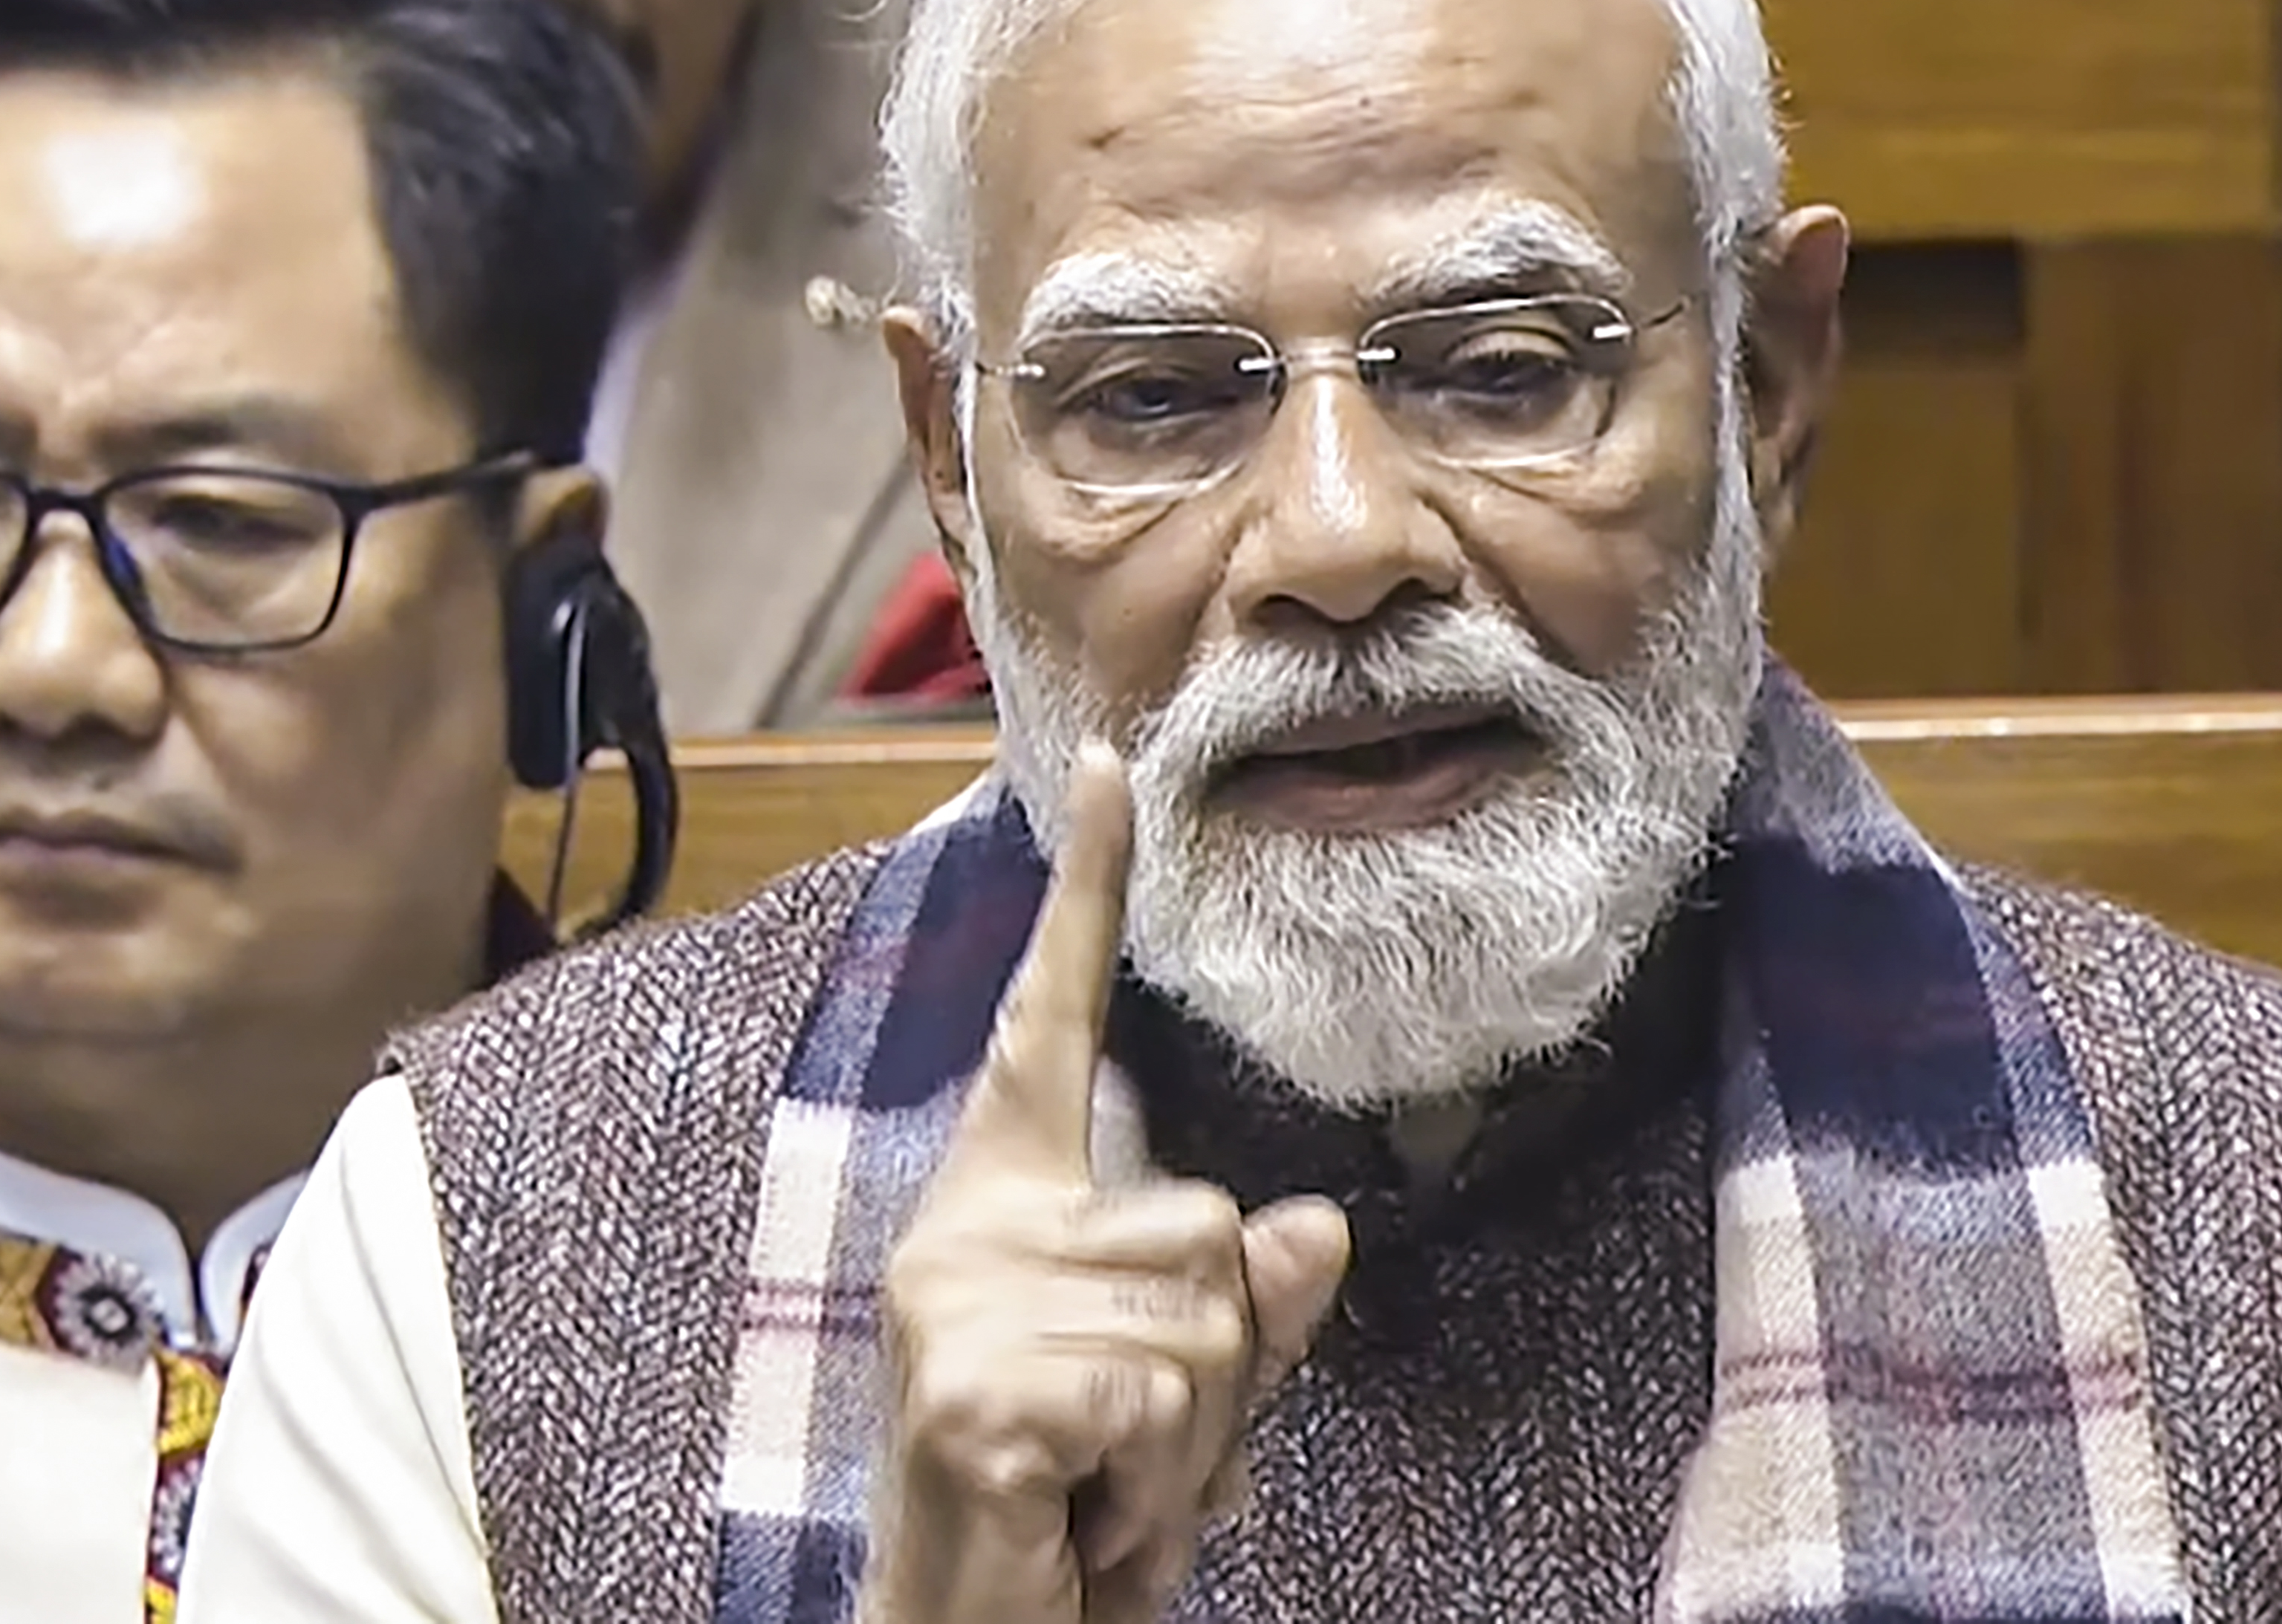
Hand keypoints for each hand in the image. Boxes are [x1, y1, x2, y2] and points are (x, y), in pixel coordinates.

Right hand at [862, 743, 1349, 1623]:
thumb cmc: (1074, 1515)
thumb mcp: (1189, 1400)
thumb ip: (1254, 1309)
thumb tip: (1316, 1223)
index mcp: (1007, 1199)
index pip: (1055, 1020)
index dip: (1091, 892)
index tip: (1120, 761)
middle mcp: (971, 1224)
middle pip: (1216, 1223)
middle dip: (1224, 1368)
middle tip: (1131, 1457)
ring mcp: (964, 1299)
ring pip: (1211, 1315)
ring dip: (1196, 1440)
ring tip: (1108, 1491)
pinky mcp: (977, 1386)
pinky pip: (1166, 1395)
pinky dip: (1161, 1488)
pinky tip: (1085, 1519)